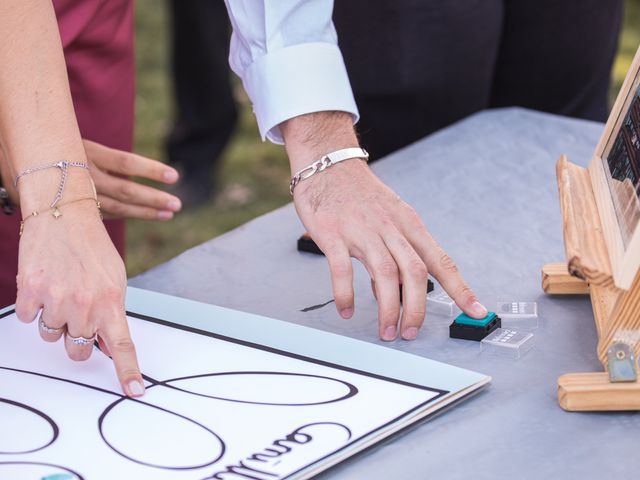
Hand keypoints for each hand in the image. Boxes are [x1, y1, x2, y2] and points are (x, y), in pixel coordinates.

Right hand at [0, 140, 181, 219]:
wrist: (19, 158)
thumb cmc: (53, 144)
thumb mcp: (74, 141)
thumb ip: (102, 157)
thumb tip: (131, 169)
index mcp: (85, 152)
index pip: (124, 163)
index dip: (150, 170)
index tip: (174, 176)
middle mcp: (82, 175)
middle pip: (125, 190)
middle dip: (153, 199)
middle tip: (178, 204)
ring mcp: (78, 194)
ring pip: (117, 206)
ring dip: (146, 211)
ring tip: (170, 212)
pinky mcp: (75, 205)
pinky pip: (105, 213)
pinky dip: (127, 214)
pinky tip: (149, 214)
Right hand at [15, 193, 144, 396]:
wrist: (64, 214)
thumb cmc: (92, 248)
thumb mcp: (114, 278)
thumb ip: (111, 311)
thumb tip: (109, 345)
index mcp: (111, 301)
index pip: (122, 345)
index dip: (128, 371)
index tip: (134, 391)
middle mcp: (84, 304)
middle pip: (76, 349)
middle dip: (76, 339)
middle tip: (77, 313)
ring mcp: (55, 299)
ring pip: (49, 335)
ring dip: (53, 319)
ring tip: (60, 289)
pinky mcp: (29, 291)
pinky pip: (26, 318)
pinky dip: (32, 306)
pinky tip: (43, 283)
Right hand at [282, 112, 486, 340]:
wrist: (328, 163)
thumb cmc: (360, 195)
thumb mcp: (389, 219)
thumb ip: (395, 255)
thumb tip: (394, 293)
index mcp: (409, 225)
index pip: (441, 260)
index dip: (461, 288)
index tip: (477, 311)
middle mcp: (390, 228)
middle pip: (415, 272)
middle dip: (417, 308)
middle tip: (410, 333)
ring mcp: (362, 230)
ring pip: (385, 274)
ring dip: (388, 308)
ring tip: (387, 331)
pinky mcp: (333, 233)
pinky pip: (343, 269)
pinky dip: (346, 294)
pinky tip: (347, 310)